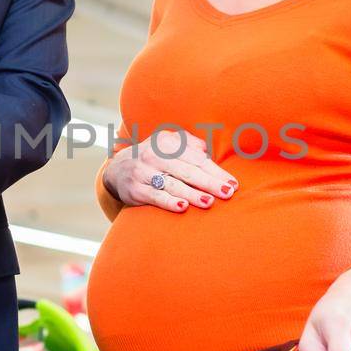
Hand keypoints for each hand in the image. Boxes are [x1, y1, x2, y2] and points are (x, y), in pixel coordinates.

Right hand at [102, 127, 237, 212]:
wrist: (118, 169)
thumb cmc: (155, 158)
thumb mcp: (168, 144)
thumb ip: (189, 144)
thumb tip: (207, 151)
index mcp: (167, 143)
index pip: (196, 158)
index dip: (216, 172)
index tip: (233, 184)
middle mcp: (154, 155)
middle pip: (187, 171)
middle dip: (209, 183)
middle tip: (227, 193)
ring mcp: (142, 172)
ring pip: (172, 184)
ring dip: (192, 194)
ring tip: (209, 202)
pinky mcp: (134, 189)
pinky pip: (154, 196)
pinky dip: (169, 202)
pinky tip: (183, 207)